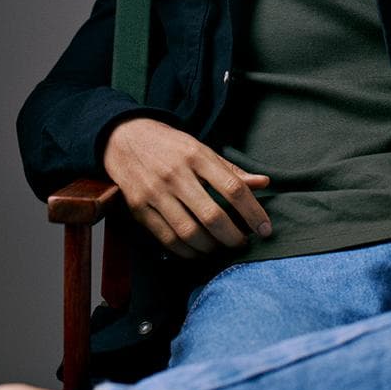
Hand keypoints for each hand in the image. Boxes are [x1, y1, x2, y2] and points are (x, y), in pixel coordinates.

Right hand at [102, 117, 271, 258]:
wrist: (125, 138)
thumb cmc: (171, 146)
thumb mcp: (202, 149)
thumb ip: (232, 170)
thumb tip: (264, 183)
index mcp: (197, 155)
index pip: (233, 188)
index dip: (253, 212)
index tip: (265, 229)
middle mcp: (176, 174)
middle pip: (212, 216)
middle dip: (233, 237)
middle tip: (243, 243)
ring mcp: (155, 192)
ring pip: (189, 232)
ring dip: (211, 247)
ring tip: (221, 247)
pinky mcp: (139, 208)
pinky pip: (167, 239)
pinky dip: (187, 251)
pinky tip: (199, 251)